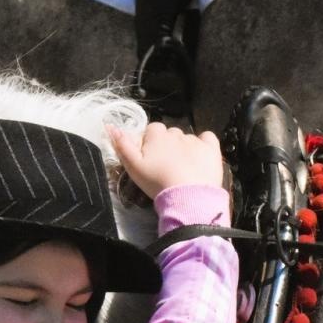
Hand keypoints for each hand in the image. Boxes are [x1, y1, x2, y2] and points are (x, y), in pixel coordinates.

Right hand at [107, 122, 224, 199]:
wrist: (188, 196)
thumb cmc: (157, 182)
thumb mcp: (133, 167)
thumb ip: (122, 145)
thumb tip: (111, 126)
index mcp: (156, 135)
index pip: (151, 130)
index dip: (149, 144)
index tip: (150, 160)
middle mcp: (175, 132)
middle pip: (169, 135)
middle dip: (167, 146)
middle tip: (165, 167)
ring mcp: (195, 139)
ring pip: (186, 139)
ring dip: (183, 149)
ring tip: (182, 170)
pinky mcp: (211, 148)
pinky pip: (207, 138)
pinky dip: (203, 144)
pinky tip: (200, 157)